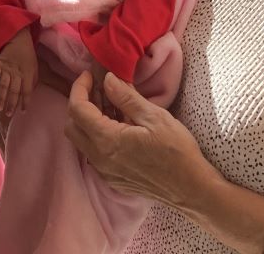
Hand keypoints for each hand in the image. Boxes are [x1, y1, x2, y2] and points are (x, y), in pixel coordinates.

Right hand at [0, 28, 37, 116]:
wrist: (19, 39)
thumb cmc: (28, 56)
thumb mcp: (35, 68)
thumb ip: (32, 81)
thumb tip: (29, 94)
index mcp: (27, 74)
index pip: (26, 91)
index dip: (25, 102)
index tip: (23, 112)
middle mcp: (17, 73)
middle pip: (14, 91)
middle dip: (12, 103)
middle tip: (9, 114)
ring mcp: (7, 69)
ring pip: (4, 85)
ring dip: (1, 97)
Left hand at [64, 71, 211, 208]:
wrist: (191, 189)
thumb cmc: (177, 152)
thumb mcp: (154, 117)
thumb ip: (126, 97)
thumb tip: (107, 79)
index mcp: (107, 141)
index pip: (77, 110)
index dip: (79, 88)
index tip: (89, 75)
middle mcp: (99, 159)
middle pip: (72, 126)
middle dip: (80, 104)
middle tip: (99, 89)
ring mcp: (104, 172)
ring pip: (82, 141)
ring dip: (89, 120)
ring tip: (111, 104)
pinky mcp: (113, 179)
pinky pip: (94, 153)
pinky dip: (98, 135)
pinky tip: (119, 124)